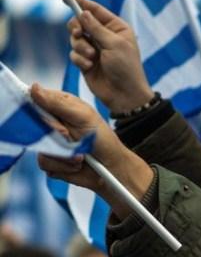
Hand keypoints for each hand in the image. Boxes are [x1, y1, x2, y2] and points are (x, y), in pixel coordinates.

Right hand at [31, 84, 153, 218]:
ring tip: (80, 154)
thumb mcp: (84, 116)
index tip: (49, 117)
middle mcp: (50, 123)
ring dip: (62, 153)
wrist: (113, 168)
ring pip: (38, 146)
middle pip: (31, 125)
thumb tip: (33, 88)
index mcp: (58, 106)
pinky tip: (76, 164)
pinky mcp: (50, 161)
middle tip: (69, 136)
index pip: (33, 100)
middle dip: (54, 134)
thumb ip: (58, 103)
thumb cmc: (103, 139)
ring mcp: (48, 142)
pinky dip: (63, 166)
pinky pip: (45, 163)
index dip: (35, 108)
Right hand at [67, 0, 154, 114]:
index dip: (81, 3)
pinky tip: (89, 67)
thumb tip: (83, 12)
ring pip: (75, 38)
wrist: (124, 96)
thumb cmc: (126, 70)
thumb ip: (96, 28)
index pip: (96, 10)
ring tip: (92, 57)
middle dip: (77, 27)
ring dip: (81, 47)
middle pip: (80, 22)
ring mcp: (95, 49)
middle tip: (79, 33)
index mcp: (116, 28)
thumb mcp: (114, 45)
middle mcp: (104, 36)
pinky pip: (73, 53)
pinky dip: (79, 59)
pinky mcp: (86, 61)